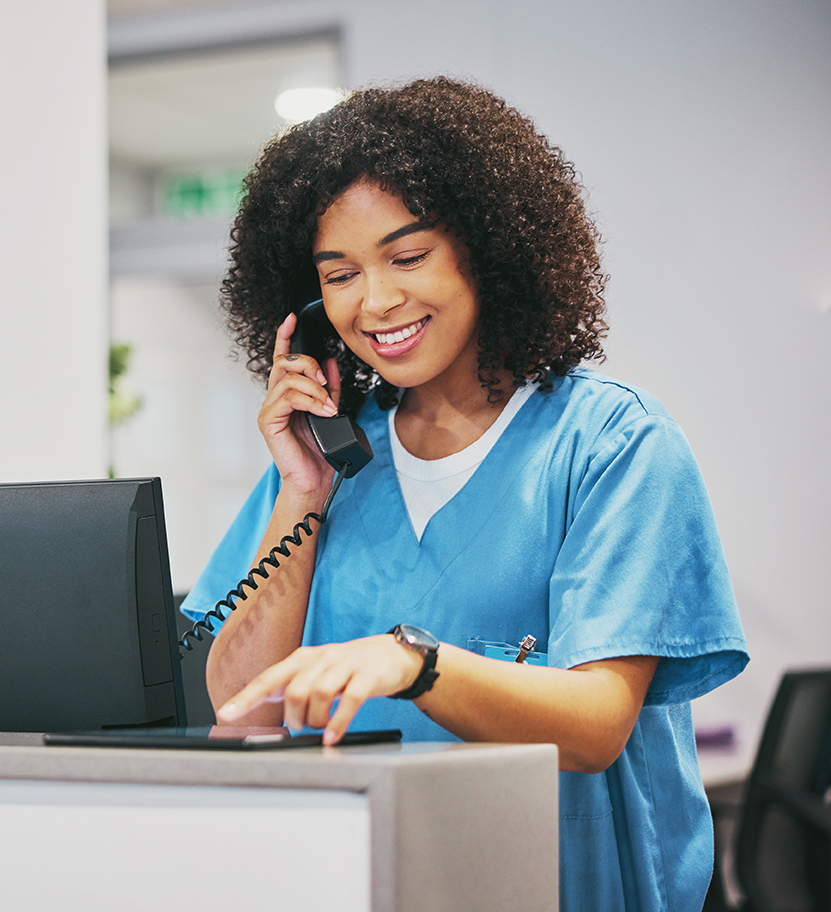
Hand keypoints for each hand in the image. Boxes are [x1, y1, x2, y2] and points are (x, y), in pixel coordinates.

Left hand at [216, 635, 423, 744]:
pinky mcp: (367, 677)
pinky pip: (349, 701)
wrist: (391, 655)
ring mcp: (345, 665)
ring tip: (320, 729)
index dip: (247, 697)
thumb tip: (262, 706)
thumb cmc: (349, 668)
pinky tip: (333, 736)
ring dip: (316, 720)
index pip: (269, 678)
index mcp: (304, 658)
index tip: (227, 713)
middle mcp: (322, 658)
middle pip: (294, 690)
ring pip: (319, 694)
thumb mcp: (317, 672)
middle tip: (302, 726)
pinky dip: (338, 723)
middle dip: (294, 717)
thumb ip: (292, 685)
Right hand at [257, 312, 341, 493]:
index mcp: (288, 394)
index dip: (284, 336)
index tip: (292, 318)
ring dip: (315, 389)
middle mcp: (275, 399)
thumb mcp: (331, 411)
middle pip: (286, 363)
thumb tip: (331, 362)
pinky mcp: (269, 422)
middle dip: (309, 365)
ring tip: (329, 406)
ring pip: (289, 379)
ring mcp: (270, 410)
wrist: (315, 480)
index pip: (283, 359)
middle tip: (327, 383)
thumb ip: (331, 387)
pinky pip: (288, 398)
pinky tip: (323, 411)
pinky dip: (310, 401)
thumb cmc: (321, 452)